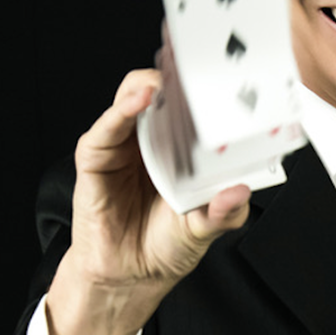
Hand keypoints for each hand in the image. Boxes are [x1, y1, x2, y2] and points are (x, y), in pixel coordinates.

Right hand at [45, 34, 250, 334]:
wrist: (128, 276)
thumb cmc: (166, 243)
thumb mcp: (206, 228)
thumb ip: (224, 212)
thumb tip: (239, 191)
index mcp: (185, 147)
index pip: (196, 103)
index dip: (208, 83)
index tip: (227, 67)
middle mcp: (155, 138)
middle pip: (166, 89)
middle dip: (182, 70)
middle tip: (200, 59)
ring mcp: (124, 143)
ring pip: (134, 96)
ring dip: (153, 83)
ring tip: (169, 80)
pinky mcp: (97, 157)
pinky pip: (106, 127)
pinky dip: (121, 110)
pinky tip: (138, 101)